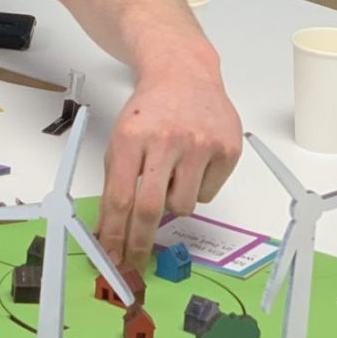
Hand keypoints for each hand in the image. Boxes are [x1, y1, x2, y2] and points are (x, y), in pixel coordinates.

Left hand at [94, 56, 241, 263]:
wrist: (184, 74)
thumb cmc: (150, 109)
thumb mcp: (121, 137)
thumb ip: (115, 181)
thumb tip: (109, 230)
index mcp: (132, 137)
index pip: (120, 197)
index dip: (114, 234)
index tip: (110, 257)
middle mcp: (167, 140)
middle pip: (150, 208)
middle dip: (138, 242)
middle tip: (133, 263)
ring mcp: (200, 145)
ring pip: (182, 206)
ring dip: (172, 205)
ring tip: (170, 177)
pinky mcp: (227, 150)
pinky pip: (207, 194)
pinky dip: (196, 188)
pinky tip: (193, 163)